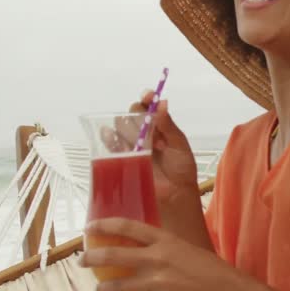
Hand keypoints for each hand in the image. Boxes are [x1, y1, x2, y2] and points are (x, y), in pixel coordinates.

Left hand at [80, 217, 242, 290]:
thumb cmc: (209, 268)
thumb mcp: (185, 247)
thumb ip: (162, 246)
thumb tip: (138, 247)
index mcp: (165, 240)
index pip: (127, 227)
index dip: (104, 225)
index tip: (90, 227)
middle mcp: (158, 258)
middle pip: (113, 255)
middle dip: (92, 258)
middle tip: (82, 261)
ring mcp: (157, 282)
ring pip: (117, 284)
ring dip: (103, 287)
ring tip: (99, 289)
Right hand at [111, 91, 199, 205]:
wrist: (175, 195)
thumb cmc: (181, 170)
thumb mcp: (179, 146)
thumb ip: (169, 126)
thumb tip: (162, 103)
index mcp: (158, 126)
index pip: (149, 106)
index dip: (148, 98)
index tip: (149, 95)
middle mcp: (142, 132)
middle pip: (131, 113)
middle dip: (137, 114)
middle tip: (146, 124)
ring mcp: (130, 145)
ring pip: (120, 126)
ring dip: (125, 126)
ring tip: (137, 138)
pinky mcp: (121, 158)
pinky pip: (110, 144)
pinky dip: (108, 138)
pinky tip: (111, 136)